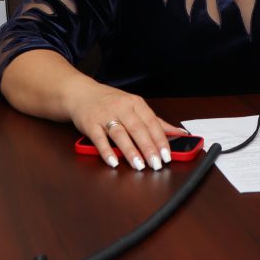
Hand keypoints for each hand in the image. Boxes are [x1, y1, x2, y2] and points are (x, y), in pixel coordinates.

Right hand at [69, 84, 183, 170]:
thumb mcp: (135, 106)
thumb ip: (156, 121)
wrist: (81, 93)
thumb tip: (178, 133)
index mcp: (135, 103)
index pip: (152, 122)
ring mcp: (105, 115)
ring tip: (139, 165)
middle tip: (156, 164)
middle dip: (148, 148)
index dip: (160, 139)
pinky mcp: (90, 124)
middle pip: (138, 129)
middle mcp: (121, 108)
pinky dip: (106, 151)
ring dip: (130, 151)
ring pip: (120, 134)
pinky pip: (99, 139)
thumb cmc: (111, 102)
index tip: (167, 155)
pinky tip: (114, 162)